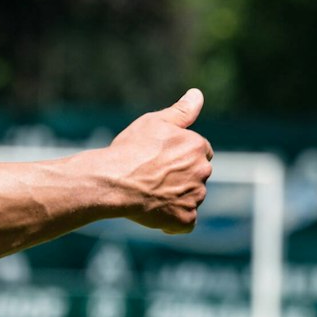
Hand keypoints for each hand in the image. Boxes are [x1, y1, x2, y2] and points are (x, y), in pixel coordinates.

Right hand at [110, 88, 213, 232]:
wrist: (113, 181)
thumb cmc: (130, 149)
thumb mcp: (155, 122)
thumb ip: (182, 110)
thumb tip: (198, 94)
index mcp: (198, 146)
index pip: (200, 152)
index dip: (179, 156)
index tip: (160, 159)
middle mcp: (203, 171)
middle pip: (196, 175)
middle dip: (180, 177)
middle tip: (152, 177)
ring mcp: (196, 196)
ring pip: (190, 198)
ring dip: (176, 198)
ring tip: (149, 193)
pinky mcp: (186, 218)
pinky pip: (185, 222)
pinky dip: (173, 221)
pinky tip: (154, 213)